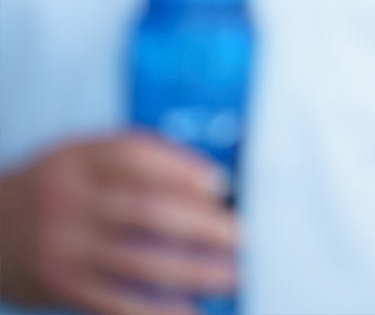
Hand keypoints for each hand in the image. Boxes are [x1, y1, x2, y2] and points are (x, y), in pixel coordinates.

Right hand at [0, 133, 237, 314]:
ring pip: (140, 260)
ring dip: (195, 271)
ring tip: (234, 275)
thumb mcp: (75, 157)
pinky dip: (158, 309)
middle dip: (205, 225)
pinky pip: (117, 300)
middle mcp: (68, 200)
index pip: (139, 157)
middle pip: (149, 210)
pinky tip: (191, 311)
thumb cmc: (48, 191)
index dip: (185, 170)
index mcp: (76, 159)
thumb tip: (209, 179)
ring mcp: (63, 245)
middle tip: (245, 236)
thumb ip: (133, 157)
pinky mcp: (61, 284)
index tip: (221, 184)